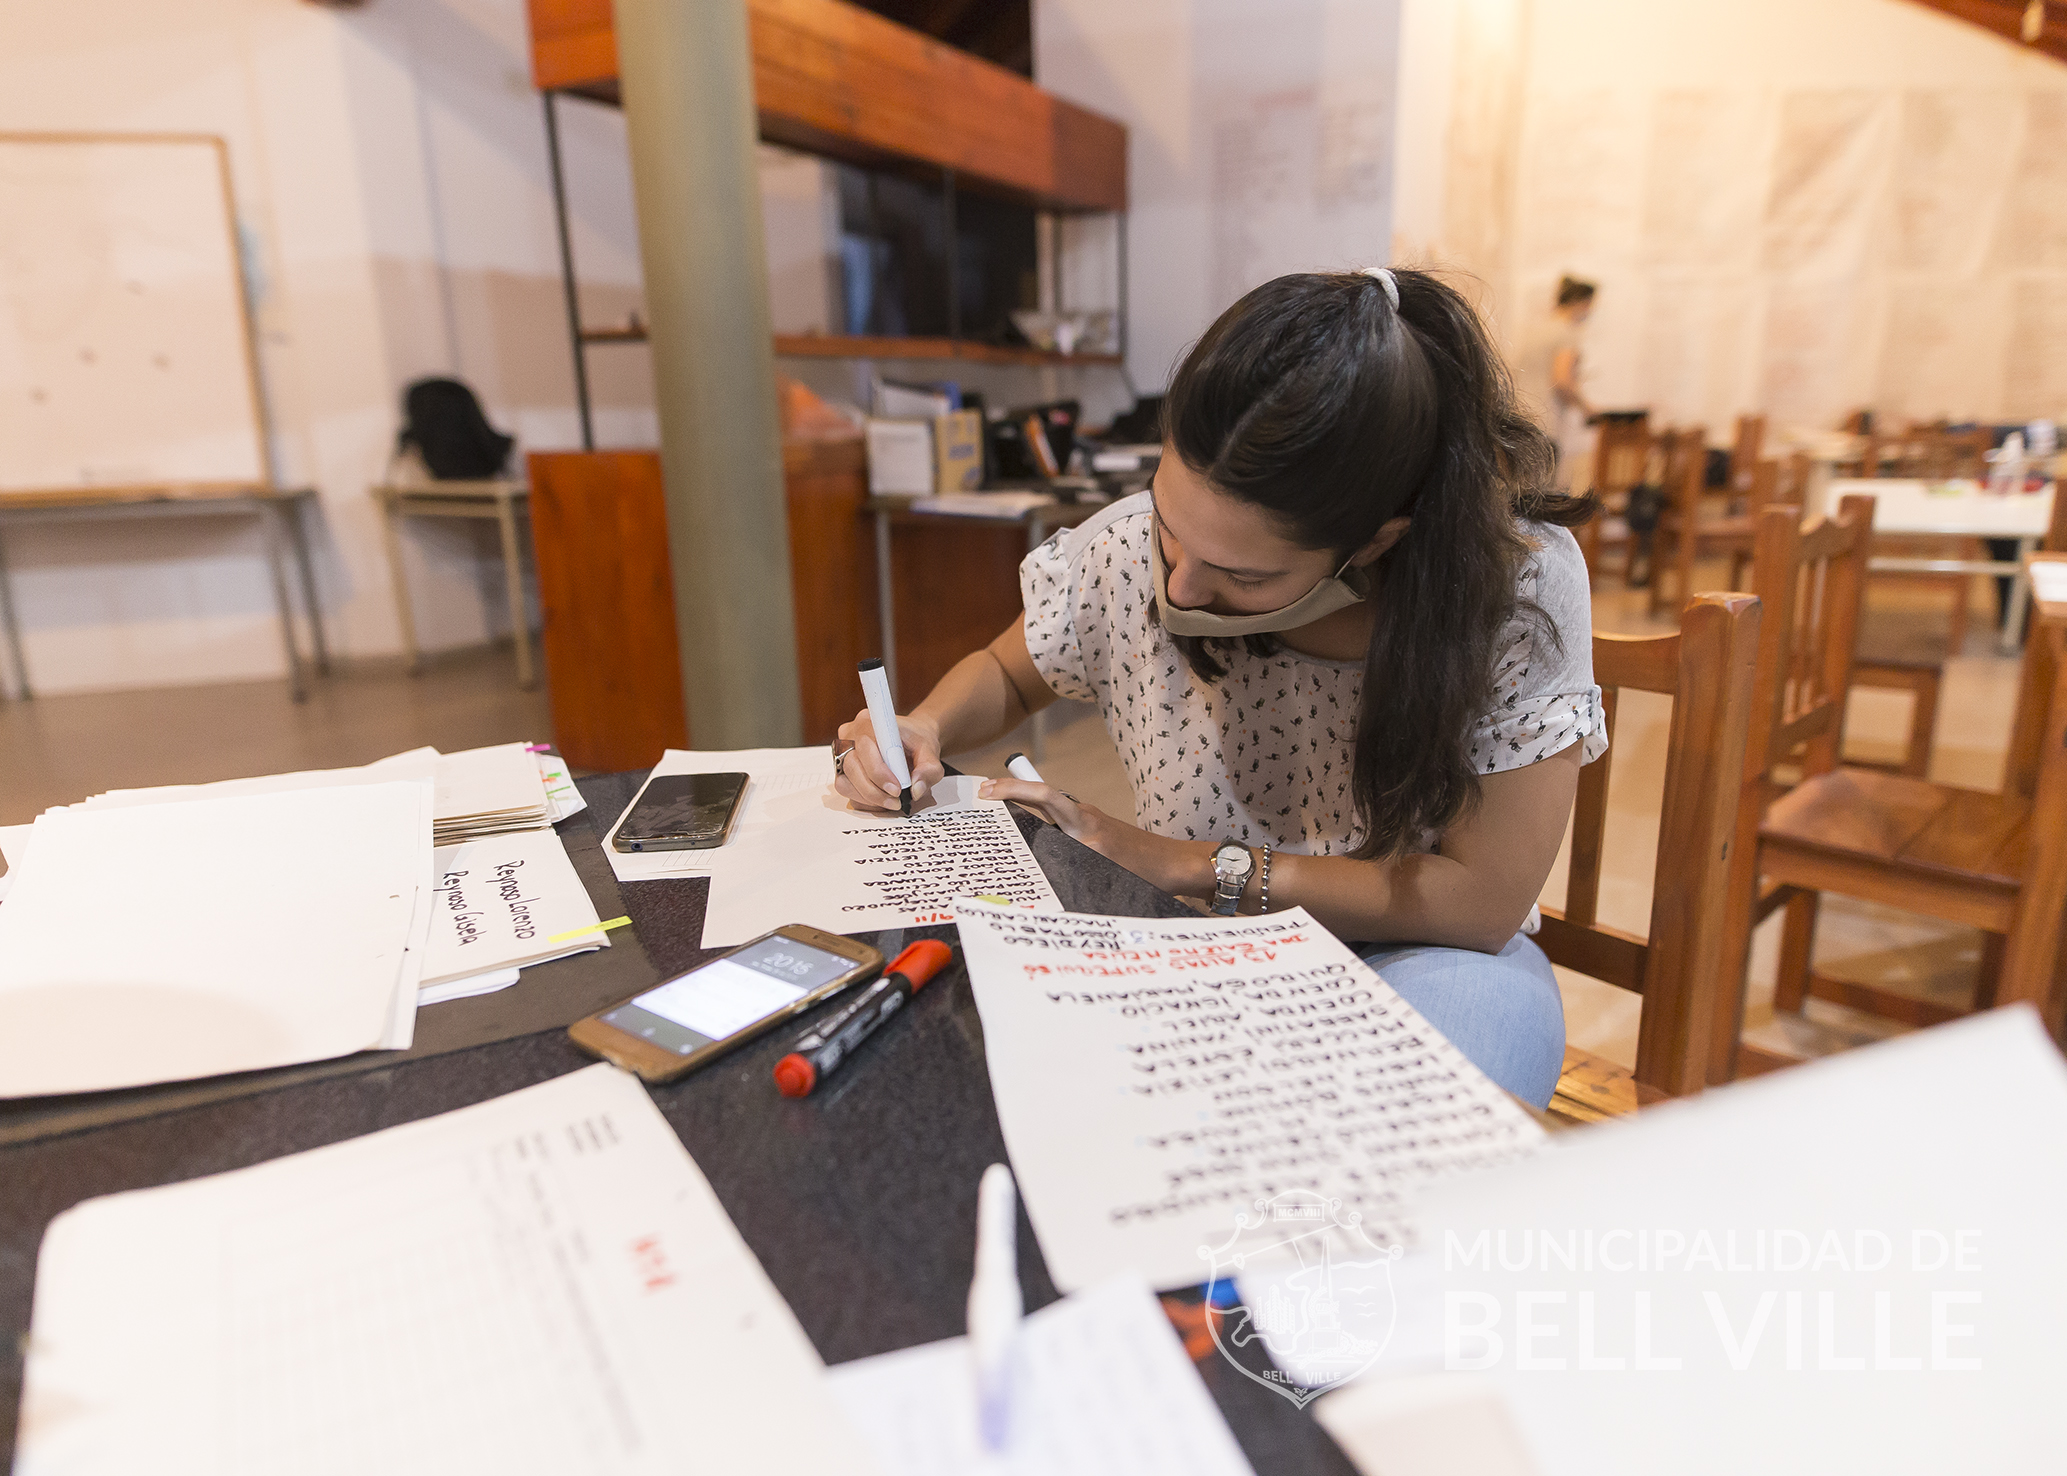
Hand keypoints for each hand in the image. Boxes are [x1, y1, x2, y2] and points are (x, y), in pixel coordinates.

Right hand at [835, 707, 944, 812]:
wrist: (912, 740)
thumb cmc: (917, 741)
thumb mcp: (931, 753)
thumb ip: (928, 770)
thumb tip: (916, 789)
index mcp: (870, 722)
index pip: (865, 748)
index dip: (878, 772)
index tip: (897, 788)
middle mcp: (851, 734)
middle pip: (852, 766)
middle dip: (874, 790)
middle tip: (896, 801)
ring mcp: (842, 751)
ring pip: (845, 781)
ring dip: (868, 797)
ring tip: (891, 802)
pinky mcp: (841, 767)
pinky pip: (845, 787)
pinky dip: (862, 798)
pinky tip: (880, 799)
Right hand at [979, 776, 1198, 891]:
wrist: (1179, 865)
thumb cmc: (1148, 874)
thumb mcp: (1107, 876)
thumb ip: (1072, 868)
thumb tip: (1034, 871)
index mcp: (1085, 826)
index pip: (1046, 796)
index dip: (1015, 790)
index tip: (988, 792)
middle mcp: (1085, 818)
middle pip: (1041, 796)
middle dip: (1010, 792)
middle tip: (979, 795)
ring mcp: (1090, 822)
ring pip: (1049, 809)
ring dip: (1023, 807)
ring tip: (992, 816)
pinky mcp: (1094, 831)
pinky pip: (1059, 821)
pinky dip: (1038, 821)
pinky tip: (1025, 836)